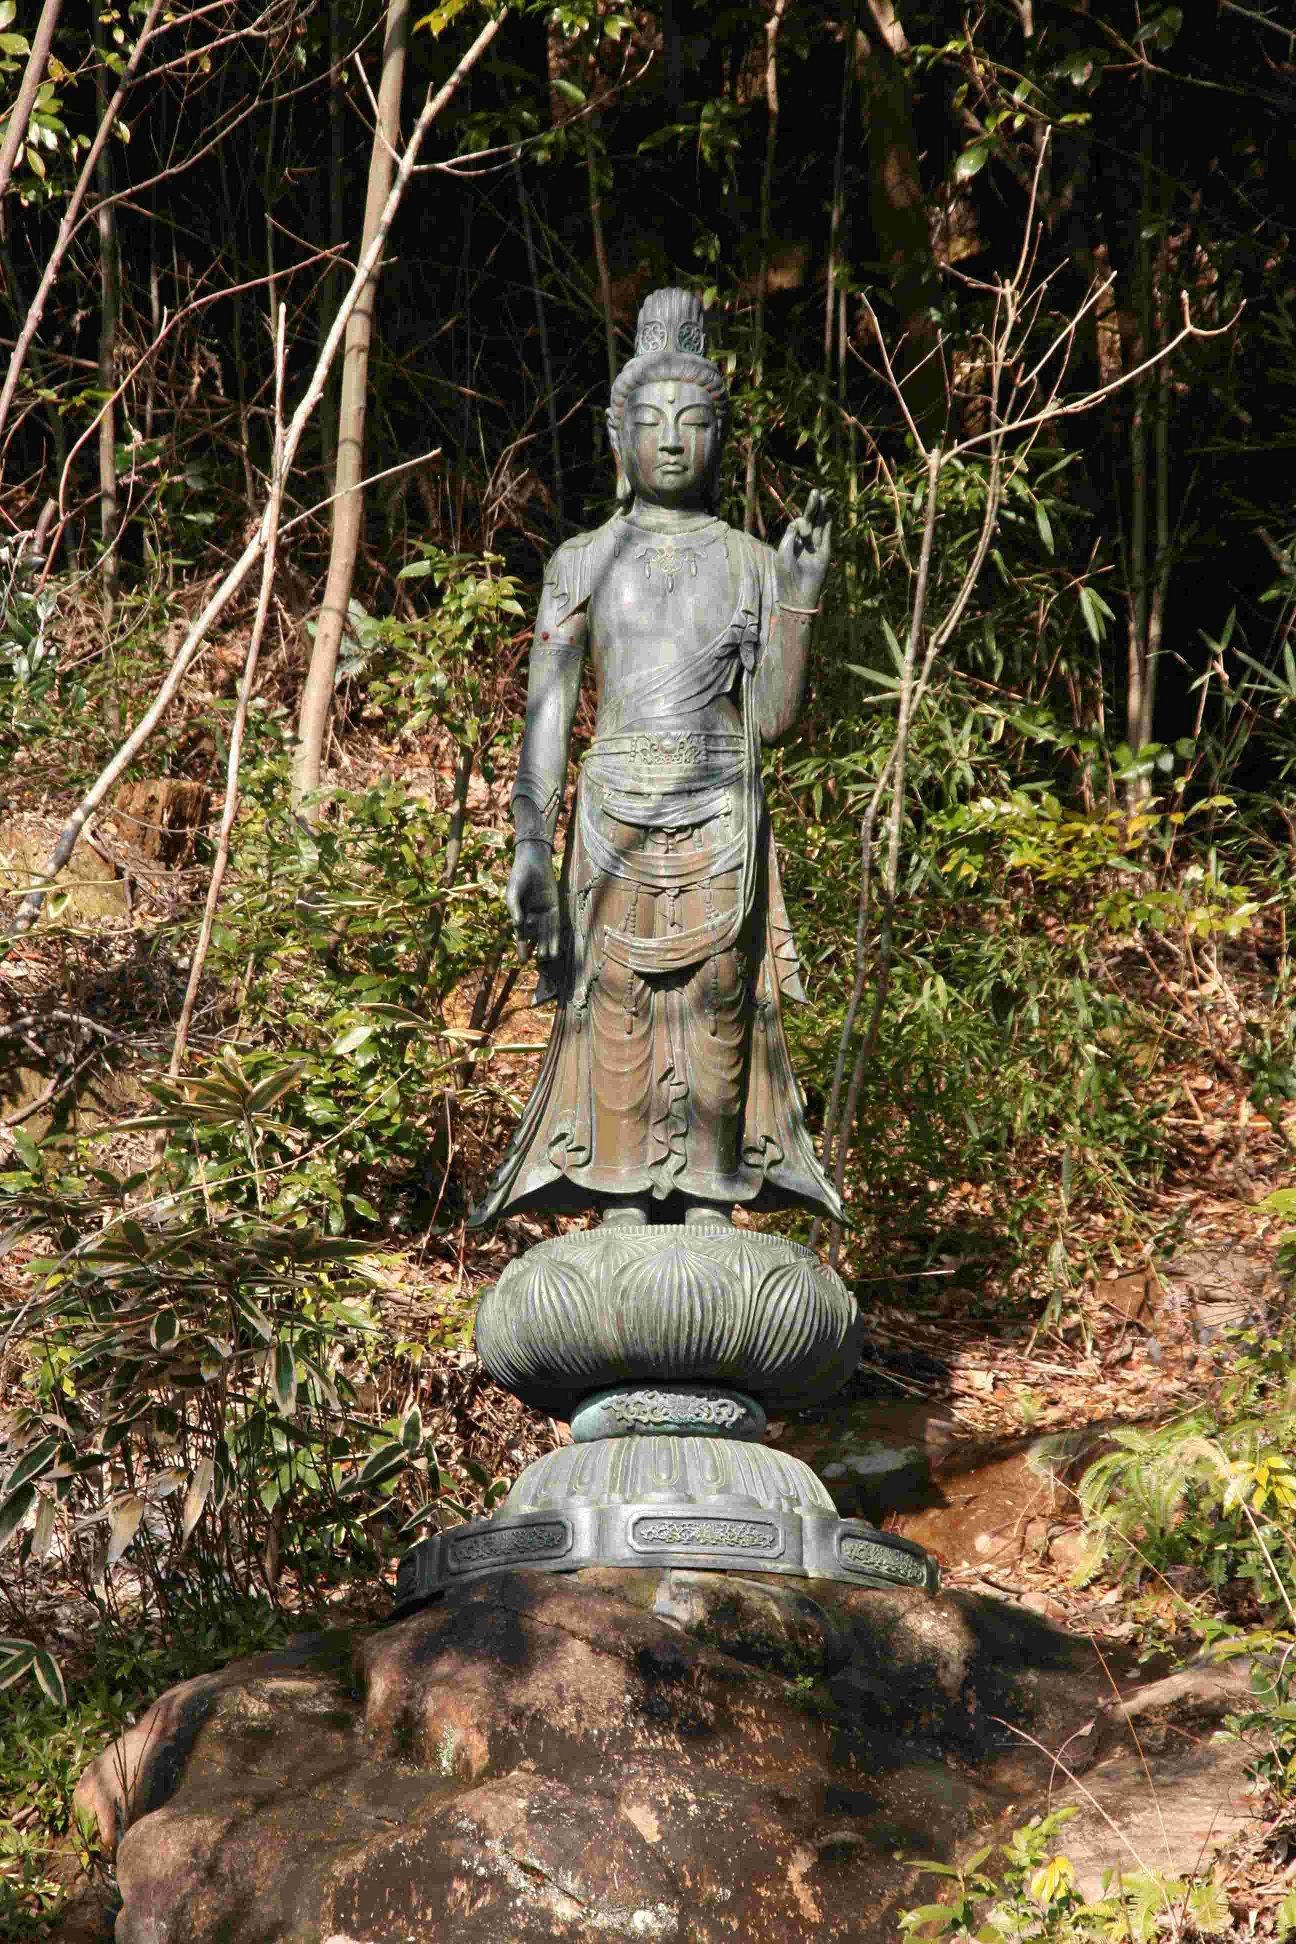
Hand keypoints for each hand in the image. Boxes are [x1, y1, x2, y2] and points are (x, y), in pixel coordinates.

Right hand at [506, 841, 561, 962]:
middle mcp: (533, 915)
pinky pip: (556, 923)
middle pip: (536, 936)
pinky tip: (556, 944)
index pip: (521, 935)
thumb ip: (514, 908)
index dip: (522, 948)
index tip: (522, 962)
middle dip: (538, 948)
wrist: (532, 860)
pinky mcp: (554, 906)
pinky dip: (556, 934)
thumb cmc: (518, 876)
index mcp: (520, 914)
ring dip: (548, 944)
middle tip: (539, 961)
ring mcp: (544, 912)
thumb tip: (517, 925)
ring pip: (547, 932)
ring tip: (549, 957)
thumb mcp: (513, 893)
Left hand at [777, 488, 831, 609]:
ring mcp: (816, 548)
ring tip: (823, 497)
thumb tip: (801, 520)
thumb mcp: (783, 553)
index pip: (797, 524)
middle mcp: (804, 543)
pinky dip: (828, 525)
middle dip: (812, 506)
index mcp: (792, 542)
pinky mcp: (825, 553)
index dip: (801, 523)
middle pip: (810, 520)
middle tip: (816, 491)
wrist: (798, 595)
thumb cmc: (786, 576)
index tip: (804, 534)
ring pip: (820, 525)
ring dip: (821, 512)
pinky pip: (827, 536)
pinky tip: (828, 514)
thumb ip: (790, 535)